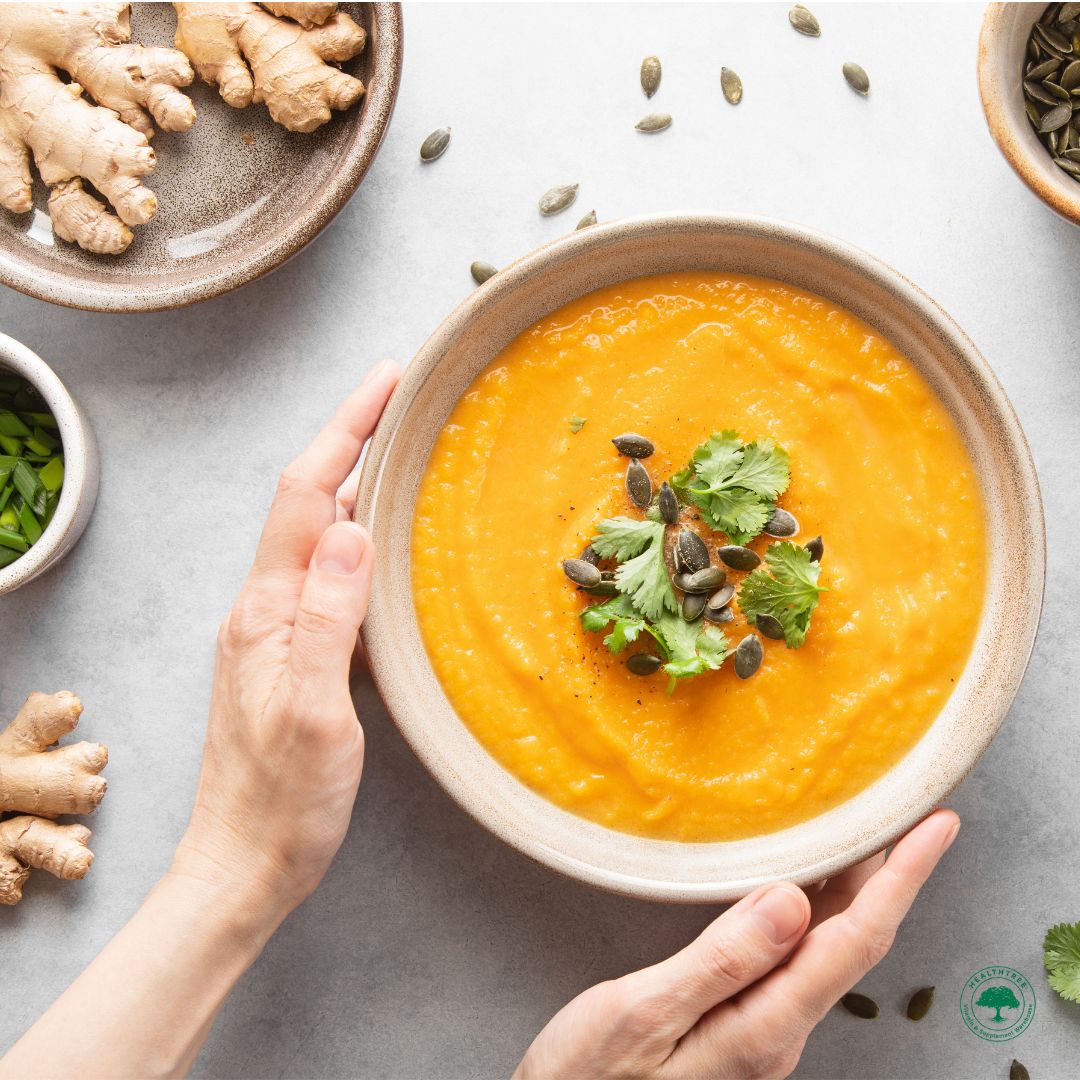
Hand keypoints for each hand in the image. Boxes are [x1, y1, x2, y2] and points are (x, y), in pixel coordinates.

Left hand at [170, 363, 399, 914]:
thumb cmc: (282, 800)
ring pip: (315, 536)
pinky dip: (356, 539)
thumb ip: (328, 618)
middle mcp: (262, 609)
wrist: (243, 864)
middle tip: (400, 401)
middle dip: (351, 441)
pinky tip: (382, 544)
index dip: (346, 430)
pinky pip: (324, 576)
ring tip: (397, 454)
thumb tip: (350, 529)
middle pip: (307, 502)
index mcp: (266, 610)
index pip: (306, 495)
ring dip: (353, 485)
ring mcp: (272, 631)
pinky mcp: (288, 655)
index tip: (386, 380)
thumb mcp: (312, 710)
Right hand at [515, 809, 959, 1079]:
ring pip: (827, 948)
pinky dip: (813, 908)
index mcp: (763, 1028)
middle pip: (853, 942)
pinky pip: (796, 957)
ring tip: (864, 833)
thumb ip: (721, 962)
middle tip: (903, 811)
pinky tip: (802, 883)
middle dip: (889, 875)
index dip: (902, 879)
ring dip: (855, 889)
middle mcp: (778, 1032)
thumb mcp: (642, 1014)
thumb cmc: (589, 1077)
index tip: (934, 828)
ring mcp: (762, 1030)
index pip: (854, 941)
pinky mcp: (742, 1024)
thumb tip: (792, 900)